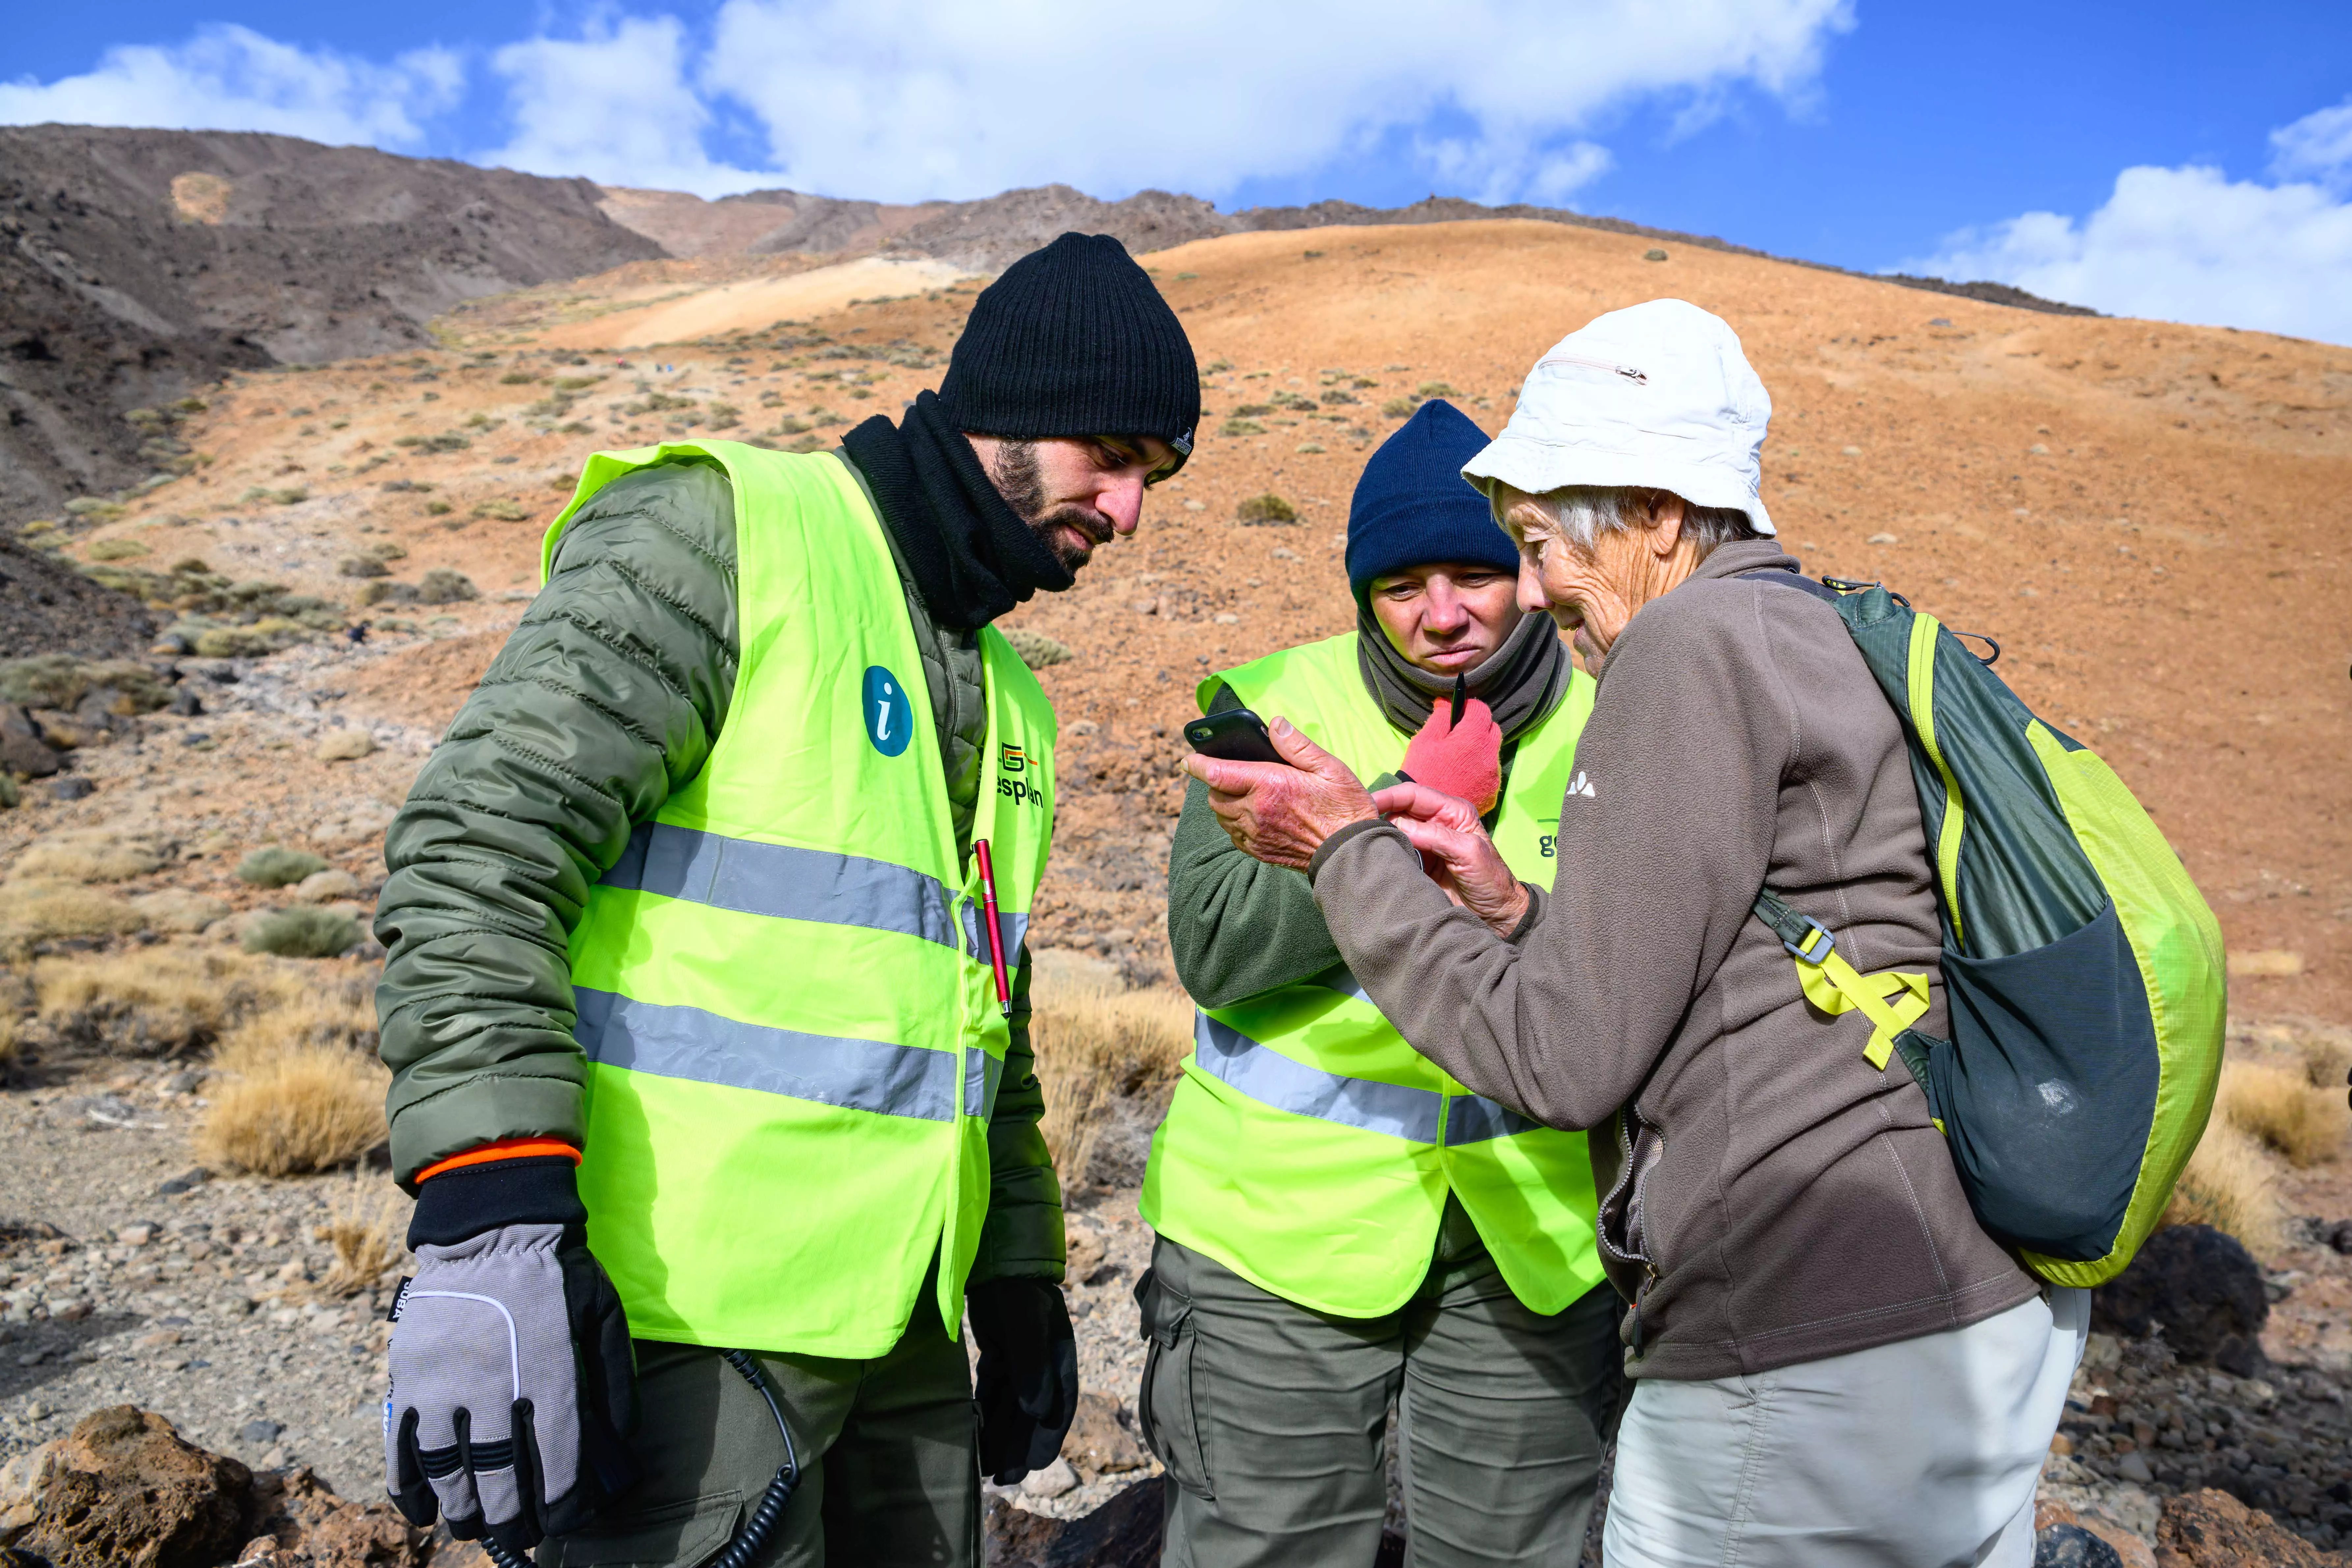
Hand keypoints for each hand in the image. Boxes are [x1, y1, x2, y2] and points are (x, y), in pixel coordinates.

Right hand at [386, 1223, 637, 1556]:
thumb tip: (624, 1442)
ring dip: (459, 1508)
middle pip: (499, 1479)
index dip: (561, 1505)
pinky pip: (402, 1445)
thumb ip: (614, 1383)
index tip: (561, 1521)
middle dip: (508, 1517)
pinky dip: (407, 1485)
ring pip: (448, 1471)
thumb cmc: (557, 1274)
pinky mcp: (409, 1376)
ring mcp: (446, 1385)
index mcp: (551, 1379)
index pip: (558, 1465)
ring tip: (469, 1527)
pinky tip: (419, 1510)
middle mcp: (496, 1390)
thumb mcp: (603, 1319)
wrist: (493, 1227)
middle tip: (513, 1534)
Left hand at [968, 1278, 1079, 1484]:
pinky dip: (986, 1414)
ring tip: (985, 1465)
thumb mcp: (1028, 1325)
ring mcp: (1019, 1363)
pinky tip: (975, 1432)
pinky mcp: (997, 1357)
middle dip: (1018, 1448)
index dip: (1046, 1442)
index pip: (1058, 1411)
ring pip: (1010, 1408)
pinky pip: (992, 1394)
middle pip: (1032, 1416)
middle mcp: (1042, 1367)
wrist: (997, 1263)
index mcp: (1060, 1362)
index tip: (1031, 1469)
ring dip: (1000, 1436)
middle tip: (1002, 1478)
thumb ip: (1032, 1366)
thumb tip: (1037, 1411)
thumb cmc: (1018, 1291)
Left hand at [1184, 717, 1377, 869]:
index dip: (1197, 764)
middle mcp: (1255, 811)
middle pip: (1214, 795)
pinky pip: (1232, 835)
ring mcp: (1255, 834)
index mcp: (1269, 785)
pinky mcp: (1259, 851)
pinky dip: (1234, 823)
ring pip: (1221, 816)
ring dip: (1224, 803)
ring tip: (1241, 793)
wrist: (1350, 853)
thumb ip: (1297, 745)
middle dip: (1216, 782)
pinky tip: (1251, 815)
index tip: (1188, 758)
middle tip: (1229, 773)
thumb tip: (1274, 724)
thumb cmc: (1344, 808)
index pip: (1217, 773)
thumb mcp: (1329, 767)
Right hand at [1372, 781, 1531, 936]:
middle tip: (1355, 826)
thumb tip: (1397, 826)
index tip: (1365, 804)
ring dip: (1378, 836)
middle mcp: (1436, 824)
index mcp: (1452, 812)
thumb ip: (1436, 836)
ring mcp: (1425, 845)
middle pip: (1399, 811)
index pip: (1413, 795)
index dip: (1388, 796)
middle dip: (1378, 814)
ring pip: (1393, 832)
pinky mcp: (1417, 865)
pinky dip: (1383, 855)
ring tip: (1358, 842)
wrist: (1497, 917)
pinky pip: (1395, 854)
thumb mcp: (1469, 853)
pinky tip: (1370, 859)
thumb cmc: (1491, 881)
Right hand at [1401, 698, 1502, 812]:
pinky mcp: (1492, 793)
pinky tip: (1462, 776)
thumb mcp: (1425, 741)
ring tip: (1458, 759)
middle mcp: (1489, 755)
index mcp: (1473, 738)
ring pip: (1492, 751)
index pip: (1480, 709)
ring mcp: (1493, 776)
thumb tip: (1446, 701)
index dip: (1467, 707)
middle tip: (1457, 735)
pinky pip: (1490, 772)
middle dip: (1476, 727)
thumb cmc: (1420, 774)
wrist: (1422, 816)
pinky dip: (1479, 769)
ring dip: (1479, 749)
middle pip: (1491, 729)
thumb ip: (1440, 717)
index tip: (1456, 713)